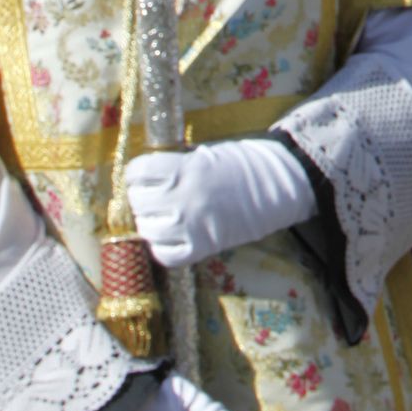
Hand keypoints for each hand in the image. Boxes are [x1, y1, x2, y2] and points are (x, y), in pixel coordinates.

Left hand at [127, 136, 315, 267]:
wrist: (274, 188)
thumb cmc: (240, 165)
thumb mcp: (204, 156)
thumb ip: (175, 166)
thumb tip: (146, 176)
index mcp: (186, 168)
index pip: (139, 171)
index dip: (137, 173)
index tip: (141, 174)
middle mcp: (183, 198)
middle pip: (138, 201)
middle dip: (142, 196)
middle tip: (153, 194)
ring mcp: (190, 226)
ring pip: (147, 229)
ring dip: (150, 221)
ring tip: (162, 215)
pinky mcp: (200, 248)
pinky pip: (164, 254)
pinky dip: (162, 246)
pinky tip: (170, 235)